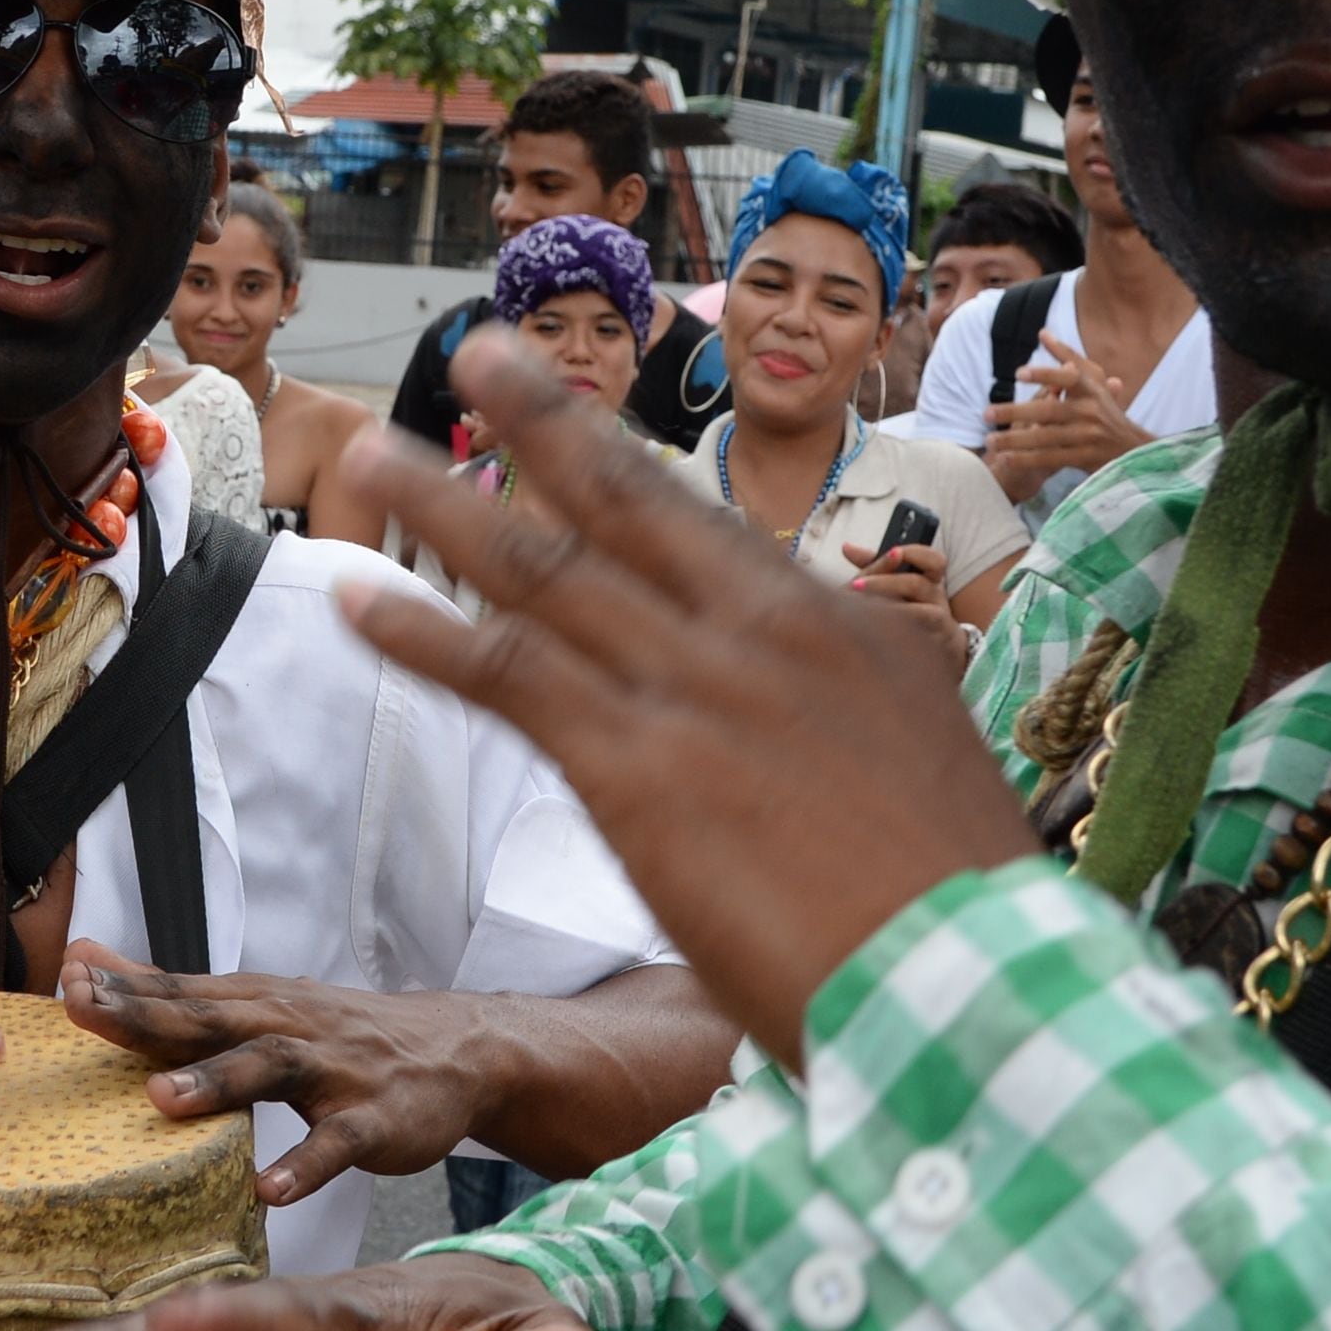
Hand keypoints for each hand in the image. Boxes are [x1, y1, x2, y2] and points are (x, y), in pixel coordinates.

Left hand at [64, 939, 494, 1206]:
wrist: (455, 1050)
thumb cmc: (337, 1034)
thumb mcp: (256, 1003)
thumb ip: (171, 990)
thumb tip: (84, 959)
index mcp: (254, 1003)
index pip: (179, 992)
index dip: (121, 990)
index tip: (62, 985)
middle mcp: (288, 1027)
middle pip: (210, 1019)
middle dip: (146, 1016)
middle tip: (83, 1014)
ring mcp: (333, 1073)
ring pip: (270, 1069)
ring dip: (217, 1083)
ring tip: (161, 1100)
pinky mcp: (372, 1120)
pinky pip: (336, 1144)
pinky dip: (304, 1166)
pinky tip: (269, 1189)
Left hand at [340, 330, 1037, 1061]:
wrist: (970, 978)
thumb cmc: (962, 911)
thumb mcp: (933, 772)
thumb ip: (862, 724)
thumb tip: (831, 729)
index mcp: (842, 627)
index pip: (711, 533)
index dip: (628, 472)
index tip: (576, 427)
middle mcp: (761, 630)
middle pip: (627, 498)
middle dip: (544, 417)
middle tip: (483, 352)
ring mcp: (693, 689)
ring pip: (545, 570)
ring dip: (448, 506)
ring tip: (377, 453)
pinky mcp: (635, 767)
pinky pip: (506, 676)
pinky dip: (424, 633)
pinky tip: (360, 601)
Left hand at [846, 538, 968, 669]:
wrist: (940, 643)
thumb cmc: (913, 606)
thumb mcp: (898, 584)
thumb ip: (876, 566)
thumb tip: (846, 547)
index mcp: (929, 577)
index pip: (934, 559)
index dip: (915, 553)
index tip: (894, 551)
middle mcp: (937, 595)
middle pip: (915, 583)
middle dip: (884, 582)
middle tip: (854, 584)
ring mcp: (939, 618)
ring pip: (919, 611)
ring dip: (890, 609)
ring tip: (863, 610)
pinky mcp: (935, 640)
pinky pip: (917, 635)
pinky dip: (898, 631)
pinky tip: (877, 629)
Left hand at [983, 337, 1151, 481]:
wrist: (1133, 450)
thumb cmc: (1105, 410)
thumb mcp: (1094, 382)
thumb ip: (1069, 357)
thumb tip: (1042, 332)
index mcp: (1091, 389)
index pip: (1067, 378)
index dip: (1045, 375)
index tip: (1019, 373)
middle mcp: (1091, 411)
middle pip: (1048, 411)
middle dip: (1015, 412)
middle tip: (986, 413)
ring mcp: (1089, 437)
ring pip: (1046, 437)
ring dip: (1015, 440)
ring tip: (990, 441)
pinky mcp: (1085, 459)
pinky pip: (1051, 459)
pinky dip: (1028, 460)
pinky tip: (1006, 459)